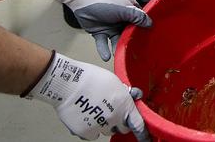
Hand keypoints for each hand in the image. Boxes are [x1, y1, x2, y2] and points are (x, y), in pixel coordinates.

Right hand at [26, 52, 149, 140]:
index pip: (138, 124)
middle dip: (118, 122)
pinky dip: (89, 128)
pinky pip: (91, 135)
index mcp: (124, 105)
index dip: (143, 134)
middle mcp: (115, 118)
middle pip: (121, 128)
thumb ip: (125, 94)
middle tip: (109, 111)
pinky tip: (84, 115)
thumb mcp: (115, 82)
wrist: (68, 83)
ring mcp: (100, 127)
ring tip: (93, 109)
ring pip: (105, 131)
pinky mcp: (86, 133)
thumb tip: (134, 97)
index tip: (146, 140)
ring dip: (103, 124)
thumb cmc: (91, 79)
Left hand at [56, 0, 151, 61]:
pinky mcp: (100, 32)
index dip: (145, 30)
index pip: (141, 22)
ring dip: (118, 48)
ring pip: (117, 40)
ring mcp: (111, 26)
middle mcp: (122, 19)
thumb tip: (150, 24)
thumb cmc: (105, 0)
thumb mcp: (125, 9)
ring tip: (120, 57)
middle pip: (129, 33)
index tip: (149, 41)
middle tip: (136, 54)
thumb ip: (138, 17)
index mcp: (130, 10)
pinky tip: (106, 57)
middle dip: (132, 42)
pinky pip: (103, 43)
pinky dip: (104, 50)